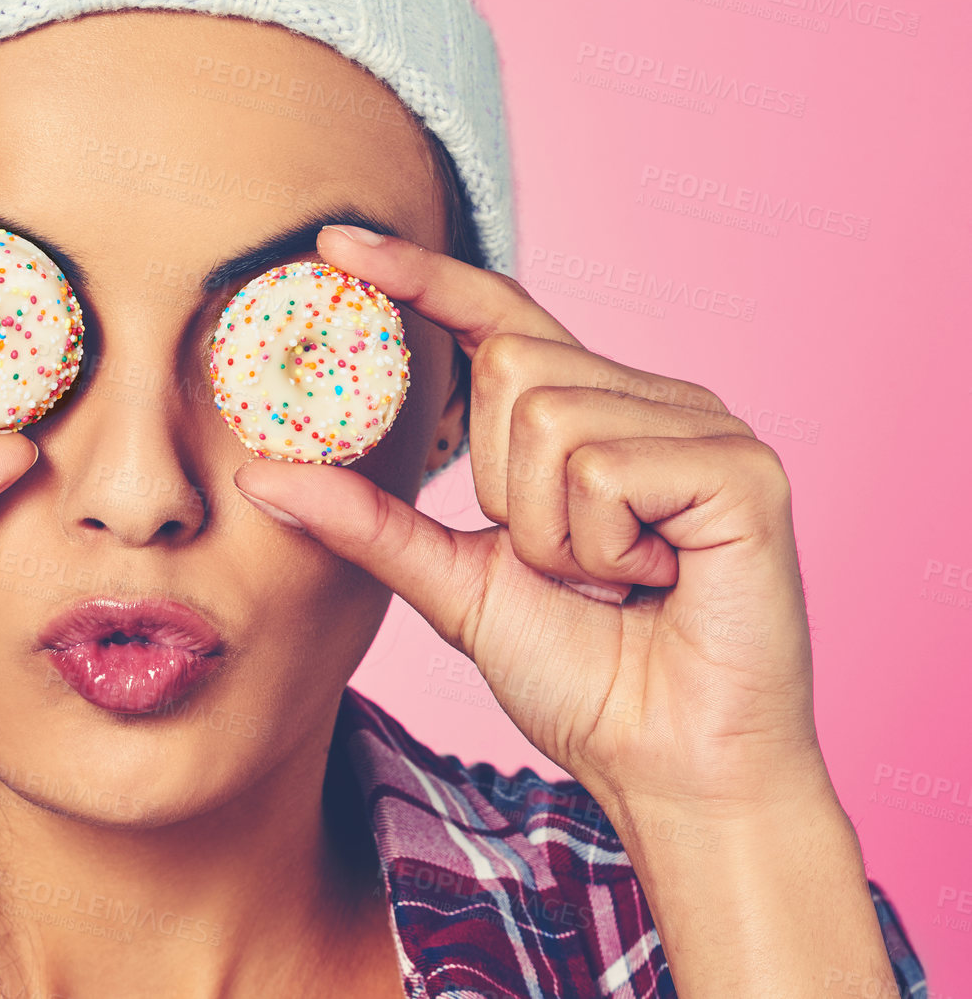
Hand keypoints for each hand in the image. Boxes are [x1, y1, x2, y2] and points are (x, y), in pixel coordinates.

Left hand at [233, 226, 828, 819]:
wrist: (667, 765)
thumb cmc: (579, 673)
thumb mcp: (453, 584)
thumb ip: (369, 523)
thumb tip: (261, 474)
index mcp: (590, 414)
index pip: (496, 316)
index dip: (419, 276)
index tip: (335, 242)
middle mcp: (652, 400)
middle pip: (511, 369)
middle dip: (505, 491)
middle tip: (565, 566)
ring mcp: (705, 426)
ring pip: (552, 421)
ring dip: (554, 533)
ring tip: (613, 582)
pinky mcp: (745, 469)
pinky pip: (606, 470)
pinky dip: (602, 548)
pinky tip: (653, 583)